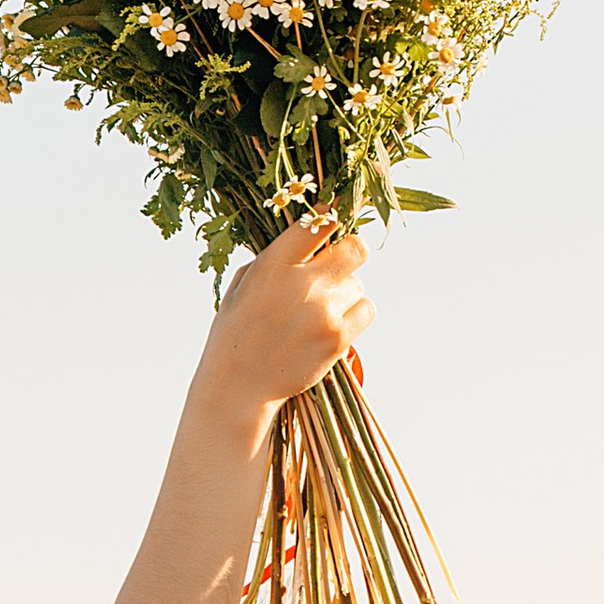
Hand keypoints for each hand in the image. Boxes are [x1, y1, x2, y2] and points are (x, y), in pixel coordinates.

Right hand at [206, 211, 374, 416]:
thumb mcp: (242, 286)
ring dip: (345, 292)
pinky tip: (333, 324)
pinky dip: (355, 315)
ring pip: (358, 284)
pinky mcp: (339, 337)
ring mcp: (324, 311)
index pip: (317, 222)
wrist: (238, 386)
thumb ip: (274, 259)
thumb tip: (309, 236)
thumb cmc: (237, 333)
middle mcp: (302, 283)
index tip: (331, 220)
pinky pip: (367, 310)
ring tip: (319, 311)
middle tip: (338, 266)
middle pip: (355, 248)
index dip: (330, 217)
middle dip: (350, 253)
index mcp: (273, 264)